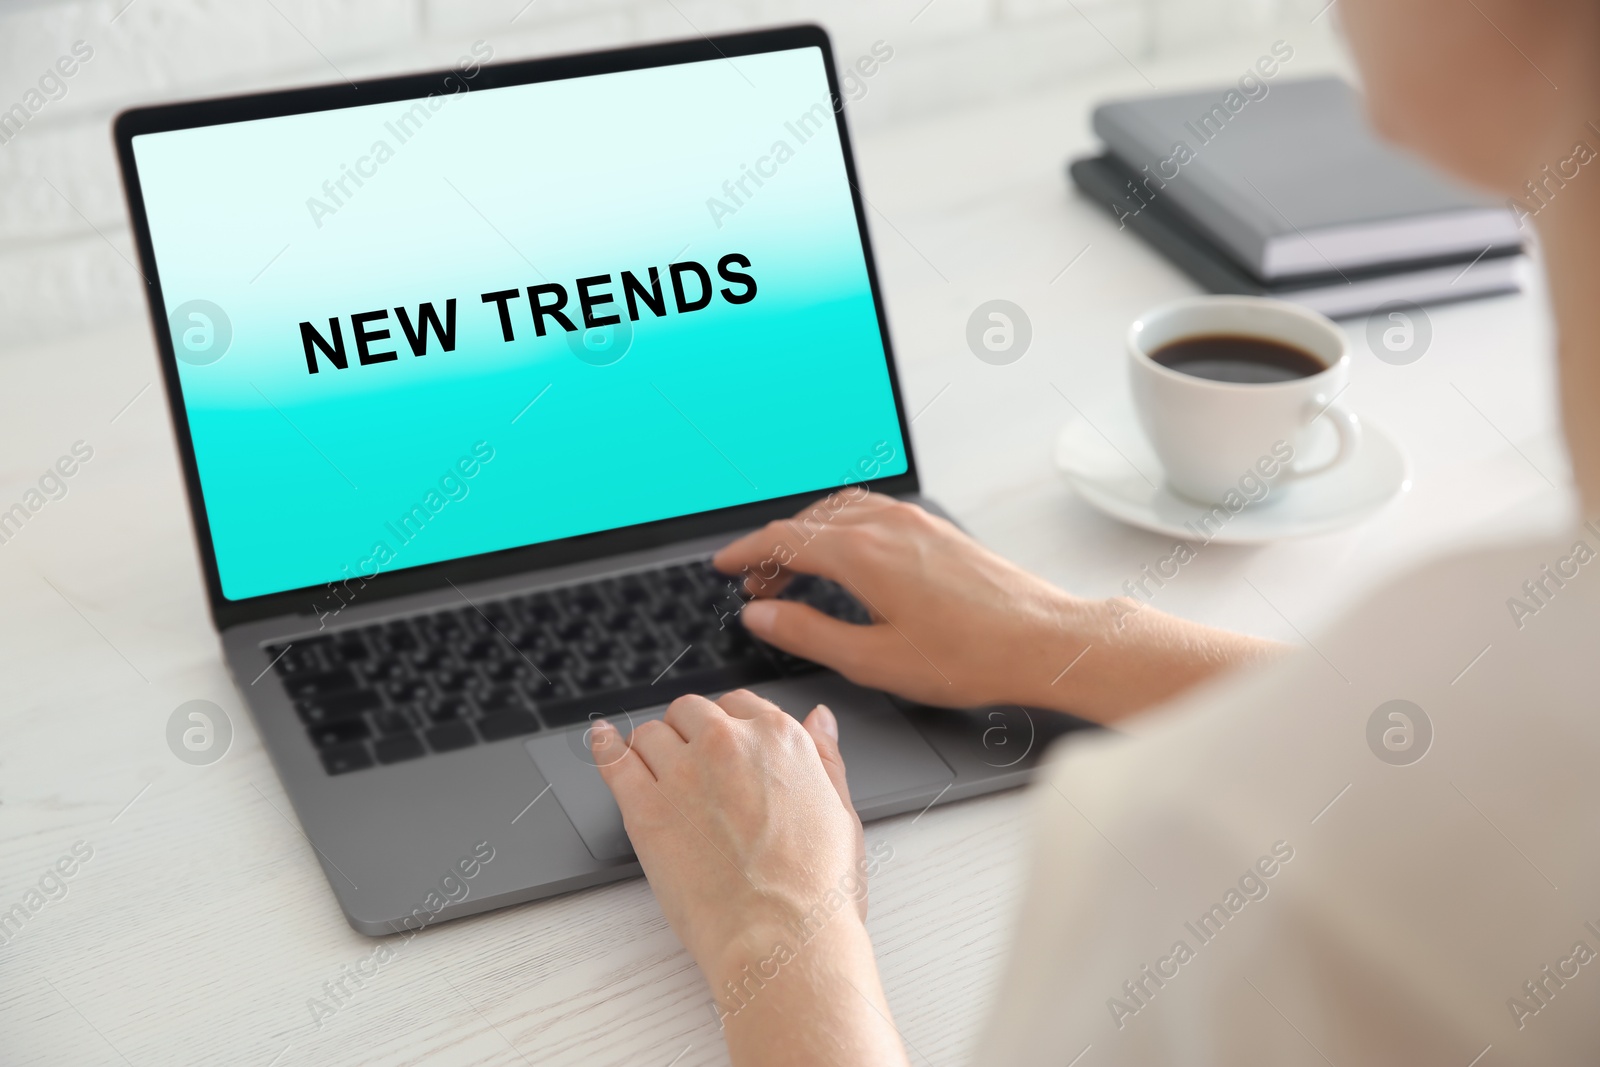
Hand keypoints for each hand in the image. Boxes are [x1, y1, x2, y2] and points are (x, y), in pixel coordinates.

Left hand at [592, 691, 908, 1066]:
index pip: (739, 705)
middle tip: (693, 766)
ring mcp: (682, 774)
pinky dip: (605, 746)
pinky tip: (603, 741)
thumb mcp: (841, 811)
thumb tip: (820, 718)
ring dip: (653, 748)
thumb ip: (825, 756)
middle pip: (691, 713)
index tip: (723, 744)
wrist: (780, 938)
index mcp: (779, 739)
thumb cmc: (817, 890)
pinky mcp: (644, 809)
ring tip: (656, 771)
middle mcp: (727, 743)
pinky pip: (613, 760)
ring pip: (651, 734)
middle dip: (690, 733)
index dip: (729, 725)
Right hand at [713, 491, 1277, 722]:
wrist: (1045, 641)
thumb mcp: (874, 660)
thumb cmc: (971, 656)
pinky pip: (872, 511)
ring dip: (808, 534)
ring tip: (795, 572)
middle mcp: (888, 525)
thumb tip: (762, 616)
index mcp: (863, 553)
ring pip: (841, 510)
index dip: (746, 553)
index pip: (784, 540)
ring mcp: (917, 522)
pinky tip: (848, 555)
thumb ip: (808, 634)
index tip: (724, 565)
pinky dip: (841, 526)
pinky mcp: (938, 530)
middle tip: (756, 587)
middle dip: (774, 550)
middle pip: (808, 521)